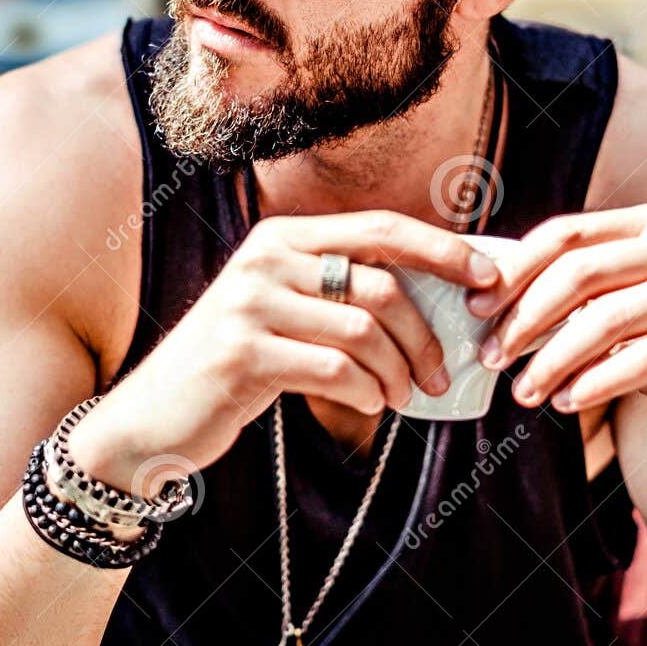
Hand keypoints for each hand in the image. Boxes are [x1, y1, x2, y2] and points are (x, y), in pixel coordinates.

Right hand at [70, 209, 501, 492]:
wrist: (156, 417)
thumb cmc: (240, 364)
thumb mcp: (286, 313)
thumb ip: (340, 293)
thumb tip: (442, 296)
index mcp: (283, 237)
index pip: (382, 228)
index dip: (444, 250)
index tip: (489, 280)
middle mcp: (265, 259)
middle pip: (381, 286)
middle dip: (426, 336)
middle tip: (440, 374)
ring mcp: (250, 304)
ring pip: (364, 331)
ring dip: (398, 373)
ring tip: (402, 397)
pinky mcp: (243, 353)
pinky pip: (335, 370)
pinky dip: (367, 393)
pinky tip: (369, 406)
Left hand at [465, 204, 646, 465]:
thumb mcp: (607, 315)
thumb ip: (562, 297)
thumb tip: (479, 300)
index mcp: (646, 225)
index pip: (566, 234)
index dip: (514, 270)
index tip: (474, 309)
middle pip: (582, 271)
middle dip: (526, 318)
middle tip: (490, 358)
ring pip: (609, 318)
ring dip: (553, 359)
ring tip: (523, 394)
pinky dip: (597, 382)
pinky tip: (566, 402)